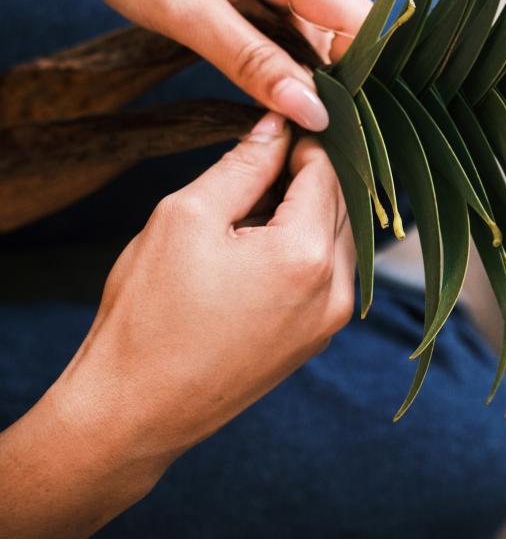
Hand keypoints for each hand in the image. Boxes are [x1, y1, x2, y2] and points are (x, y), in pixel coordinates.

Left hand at [30, 0, 368, 129]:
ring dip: (298, 65)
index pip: (359, 21)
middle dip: (332, 78)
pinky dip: (271, 45)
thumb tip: (314, 109)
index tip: (352, 126)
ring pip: (303, 21)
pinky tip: (257, 75)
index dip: (366, 74)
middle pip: (336, 24)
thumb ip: (253, 62)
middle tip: (314, 137)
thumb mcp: (184, 12)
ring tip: (285, 114)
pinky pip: (275, 10)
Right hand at [52, 114, 354, 471]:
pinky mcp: (315, 340)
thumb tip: (278, 125)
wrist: (131, 413)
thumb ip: (242, 164)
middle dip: (305, 178)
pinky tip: (253, 252)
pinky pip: (326, 275)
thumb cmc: (148, 316)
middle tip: (256, 167)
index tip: (275, 128)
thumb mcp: (185, 217)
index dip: (302, 142)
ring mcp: (330, 321)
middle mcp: (335, 290)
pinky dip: (301, 250)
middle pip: (341, 204)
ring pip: (338, 239)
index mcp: (306, 255)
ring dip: (305, 215)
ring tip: (245, 216)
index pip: (327, 171)